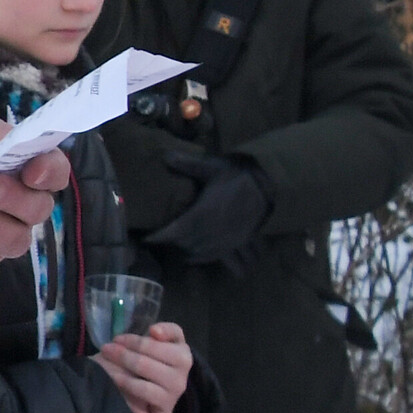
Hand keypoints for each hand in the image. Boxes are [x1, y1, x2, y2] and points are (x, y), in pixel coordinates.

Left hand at [96, 321, 192, 412]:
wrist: (149, 386)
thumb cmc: (151, 357)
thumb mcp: (160, 339)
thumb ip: (166, 331)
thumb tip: (155, 331)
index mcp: (183, 357)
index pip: (155, 346)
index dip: (133, 341)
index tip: (117, 339)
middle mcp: (181, 380)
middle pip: (144, 365)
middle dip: (121, 356)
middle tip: (106, 350)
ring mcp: (171, 401)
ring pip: (143, 388)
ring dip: (120, 379)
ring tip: (107, 372)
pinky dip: (132, 411)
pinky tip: (121, 401)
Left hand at [145, 150, 270, 271]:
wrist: (266, 188)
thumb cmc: (237, 177)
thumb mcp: (212, 168)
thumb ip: (187, 164)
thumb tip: (164, 155)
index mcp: (204, 212)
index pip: (176, 231)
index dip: (159, 237)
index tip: (146, 238)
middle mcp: (213, 230)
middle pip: (184, 244)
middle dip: (169, 242)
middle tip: (157, 237)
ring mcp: (225, 239)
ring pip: (198, 252)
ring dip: (184, 250)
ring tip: (173, 245)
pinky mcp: (235, 243)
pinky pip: (214, 257)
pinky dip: (200, 257)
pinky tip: (191, 255)